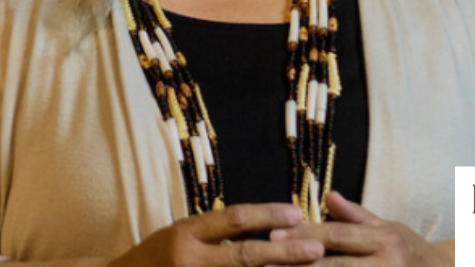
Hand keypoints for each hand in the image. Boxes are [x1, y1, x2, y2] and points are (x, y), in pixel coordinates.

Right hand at [109, 203, 324, 266]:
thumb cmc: (157, 258)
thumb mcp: (181, 233)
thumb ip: (218, 233)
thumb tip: (267, 225)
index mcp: (186, 232)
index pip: (234, 218)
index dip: (268, 214)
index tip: (298, 213)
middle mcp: (188, 261)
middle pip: (245, 256)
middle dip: (285, 253)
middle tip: (317, 248)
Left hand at [269, 192, 453, 265]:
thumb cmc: (409, 250)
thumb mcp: (388, 227)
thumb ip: (356, 215)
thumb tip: (329, 195)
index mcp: (384, 239)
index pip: (337, 235)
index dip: (305, 235)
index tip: (275, 234)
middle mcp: (387, 264)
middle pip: (335, 265)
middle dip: (298, 264)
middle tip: (265, 261)